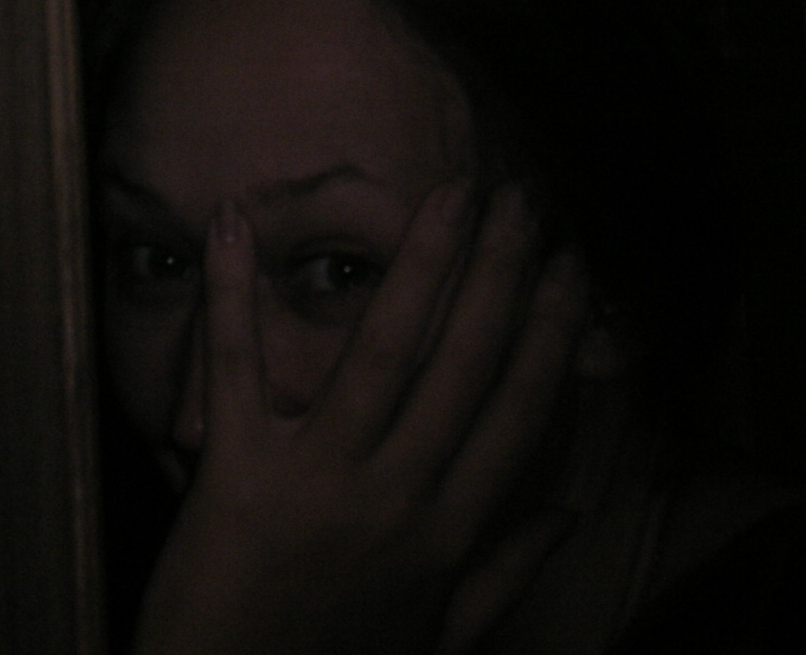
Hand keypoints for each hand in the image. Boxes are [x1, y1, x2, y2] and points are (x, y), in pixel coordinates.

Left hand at [132, 182, 589, 654]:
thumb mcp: (436, 640)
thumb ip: (502, 574)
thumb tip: (566, 513)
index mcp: (447, 532)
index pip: (519, 412)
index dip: (551, 333)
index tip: (572, 268)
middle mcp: (397, 497)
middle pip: (466, 365)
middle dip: (502, 273)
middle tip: (522, 199)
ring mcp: (318, 481)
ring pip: (382, 353)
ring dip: (423, 265)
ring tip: (452, 194)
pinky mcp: (234, 475)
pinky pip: (236, 369)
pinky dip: (233, 292)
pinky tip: (236, 221)